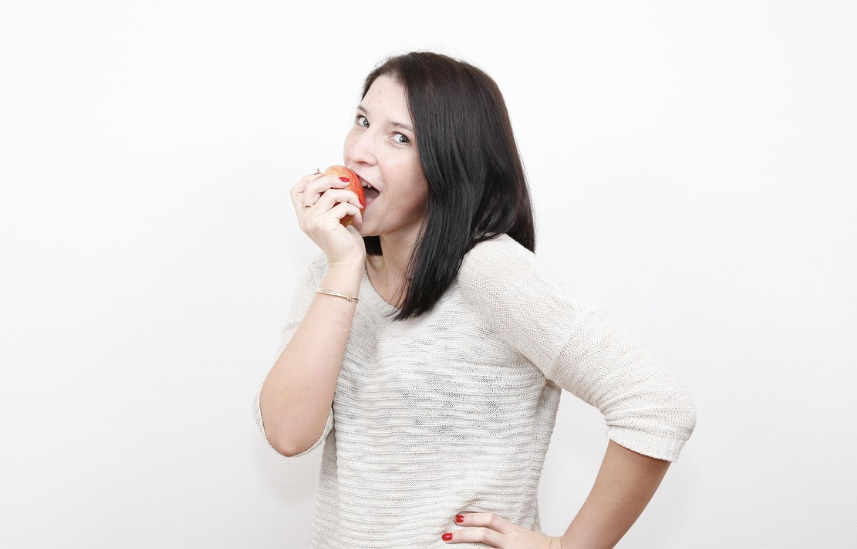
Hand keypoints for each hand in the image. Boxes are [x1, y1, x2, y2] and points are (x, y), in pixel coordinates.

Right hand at [291, 171, 364, 267]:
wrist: (348, 262)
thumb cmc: (344, 241)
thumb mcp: (333, 218)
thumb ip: (328, 203)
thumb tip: (336, 180)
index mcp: (304, 217)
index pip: (296, 191)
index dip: (309, 178)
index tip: (326, 176)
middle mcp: (305, 219)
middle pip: (311, 186)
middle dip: (331, 179)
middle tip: (347, 182)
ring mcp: (313, 221)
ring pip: (331, 194)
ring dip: (349, 196)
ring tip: (358, 205)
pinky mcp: (325, 225)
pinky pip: (342, 206)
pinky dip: (354, 209)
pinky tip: (358, 219)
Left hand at [442, 513, 561, 547]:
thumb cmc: (546, 546)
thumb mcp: (530, 534)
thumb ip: (518, 529)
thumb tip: (507, 525)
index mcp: (514, 531)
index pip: (491, 520)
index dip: (473, 517)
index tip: (458, 518)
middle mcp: (511, 541)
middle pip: (484, 534)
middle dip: (464, 534)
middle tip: (446, 534)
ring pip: (487, 547)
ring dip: (468, 544)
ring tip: (450, 542)